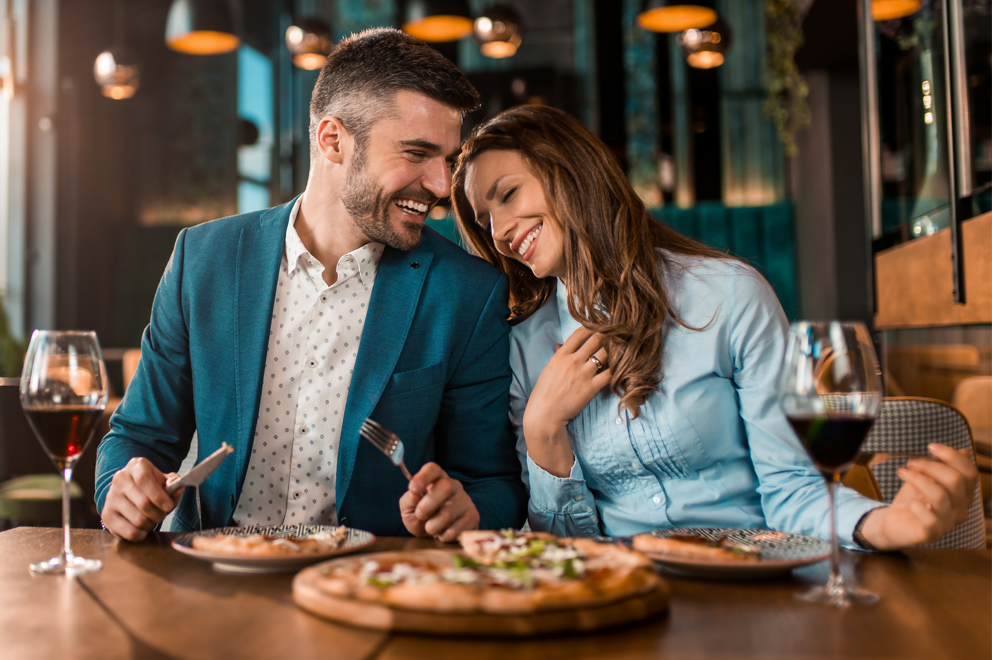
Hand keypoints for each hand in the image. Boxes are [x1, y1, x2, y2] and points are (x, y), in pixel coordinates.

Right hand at [100, 457, 182, 541]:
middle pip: (143, 503)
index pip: (143, 479)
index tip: (168, 506)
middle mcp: (120, 479)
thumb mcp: (166, 481)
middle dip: (159, 513)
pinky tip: (143, 528)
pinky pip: (129, 532)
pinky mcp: (106, 515)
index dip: (158, 495)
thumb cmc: (153, 487)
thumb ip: (175, 484)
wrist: (132, 494)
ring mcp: (111, 497)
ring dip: (151, 524)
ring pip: (138, 519)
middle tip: (162, 514)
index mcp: (136, 466)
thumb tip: (175, 489)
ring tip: (152, 519)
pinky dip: (141, 534)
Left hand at [399, 462, 479, 542]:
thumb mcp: (409, 509)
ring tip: (431, 527)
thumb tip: (414, 494)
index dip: (423, 476)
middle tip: (420, 515)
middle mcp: (454, 485)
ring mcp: (466, 500)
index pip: (433, 468)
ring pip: (447, 514)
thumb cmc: (422, 517)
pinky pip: (455, 530)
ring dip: (432, 526)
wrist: (437, 536)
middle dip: (427, 506)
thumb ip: (409, 500)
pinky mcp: (473, 516)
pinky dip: (443, 536)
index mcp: (437, 479)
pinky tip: (443, 533)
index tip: (413, 489)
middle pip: (445, 486)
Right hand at [522, 327, 610, 476]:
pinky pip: (610, 373)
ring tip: (621, 350)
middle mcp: (573, 361)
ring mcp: (584, 373)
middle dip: (608, 335)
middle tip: (617, 335)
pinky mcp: (592, 387)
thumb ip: (558, 355)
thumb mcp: (548, 370)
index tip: (601, 326)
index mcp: (561, 355)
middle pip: (597, 339)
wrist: (544, 415)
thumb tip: (561, 344)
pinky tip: (619, 369)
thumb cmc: (544, 393)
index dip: (593, 326)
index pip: (580, 332)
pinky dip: (616, 370)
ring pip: (606, 353)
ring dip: (615, 351)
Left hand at [859, 444, 977, 549]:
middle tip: (910, 463)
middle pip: (956, 480)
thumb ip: (943, 467)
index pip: (970, 473)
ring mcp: (947, 523)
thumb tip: (965, 451)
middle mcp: (960, 509)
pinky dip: (916, 505)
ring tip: (902, 473)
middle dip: (930, 466)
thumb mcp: (926, 478)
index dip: (952, 456)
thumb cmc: (913, 498)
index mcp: (962, 494)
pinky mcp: (931, 534)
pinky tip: (910, 501)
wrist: (894, 523)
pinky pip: (929, 519)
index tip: (931, 446)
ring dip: (917, 479)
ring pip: (940, 496)